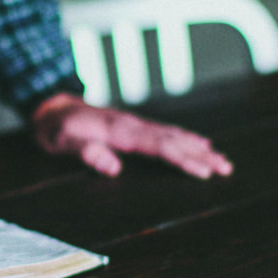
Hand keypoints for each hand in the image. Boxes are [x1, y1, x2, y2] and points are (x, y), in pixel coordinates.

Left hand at [30, 93, 232, 178]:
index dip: (182, 159)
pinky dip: (185, 137)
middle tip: (227, 168)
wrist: (50, 106)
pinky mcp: (133, 125)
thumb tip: (113, 168)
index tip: (204, 171)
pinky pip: (166, 131)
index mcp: (120, 131)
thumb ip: (86, 153)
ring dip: (198, 147)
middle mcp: (133, 125)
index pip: (158, 147)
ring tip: (222, 159)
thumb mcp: (62, 142)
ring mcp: (135, 123)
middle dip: (201, 154)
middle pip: (173, 140)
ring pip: (173, 135)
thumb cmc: (55, 129)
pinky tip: (198, 142)